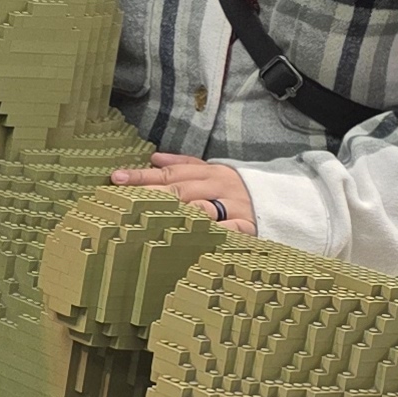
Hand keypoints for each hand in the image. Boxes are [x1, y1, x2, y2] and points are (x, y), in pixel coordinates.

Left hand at [110, 151, 256, 234]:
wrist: (281, 204)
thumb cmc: (236, 191)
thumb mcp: (213, 172)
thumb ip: (184, 165)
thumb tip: (153, 157)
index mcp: (210, 172)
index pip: (170, 174)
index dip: (143, 176)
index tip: (116, 179)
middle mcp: (220, 188)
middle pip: (179, 191)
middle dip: (149, 194)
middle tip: (122, 200)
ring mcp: (234, 208)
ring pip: (200, 210)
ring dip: (174, 214)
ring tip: (147, 219)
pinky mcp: (247, 230)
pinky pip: (226, 232)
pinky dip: (210, 233)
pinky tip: (190, 239)